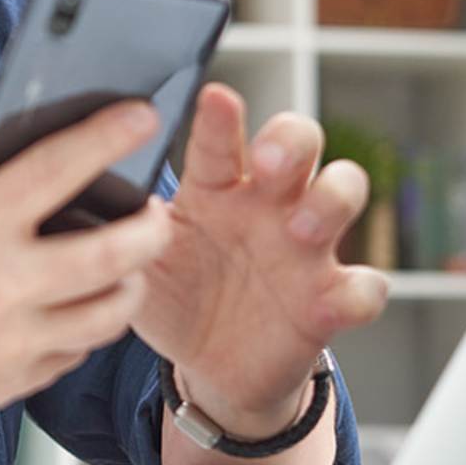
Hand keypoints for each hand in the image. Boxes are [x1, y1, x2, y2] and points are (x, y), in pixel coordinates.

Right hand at [0, 101, 173, 430]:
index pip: (59, 171)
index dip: (108, 137)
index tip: (138, 117)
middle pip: (116, 254)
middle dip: (151, 224)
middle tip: (154, 207)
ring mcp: (9, 342)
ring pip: (109, 312)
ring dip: (130, 279)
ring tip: (125, 259)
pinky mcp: (8, 382)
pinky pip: (75, 352)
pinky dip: (88, 324)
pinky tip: (76, 301)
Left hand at [131, 83, 389, 434]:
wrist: (208, 366)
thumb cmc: (174, 297)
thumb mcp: (141, 264)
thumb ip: (126, 230)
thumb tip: (99, 193)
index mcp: (215, 189)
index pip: (220, 141)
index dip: (221, 119)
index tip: (216, 97)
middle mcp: (266, 205)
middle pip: (299, 142)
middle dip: (291, 140)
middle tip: (267, 163)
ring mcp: (305, 248)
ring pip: (342, 192)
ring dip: (330, 200)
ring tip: (301, 228)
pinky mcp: (331, 299)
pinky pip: (366, 285)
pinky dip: (358, 290)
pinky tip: (331, 301)